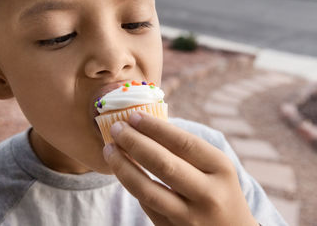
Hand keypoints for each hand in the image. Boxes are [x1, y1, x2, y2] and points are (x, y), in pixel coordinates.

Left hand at [103, 111, 257, 225]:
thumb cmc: (219, 191)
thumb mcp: (216, 168)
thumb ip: (187, 151)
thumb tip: (145, 125)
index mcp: (221, 169)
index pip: (183, 142)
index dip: (155, 128)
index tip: (133, 116)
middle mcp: (208, 194)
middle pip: (163, 164)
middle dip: (134, 143)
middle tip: (116, 129)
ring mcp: (191, 217)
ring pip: (147, 190)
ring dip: (123, 167)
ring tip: (109, 150)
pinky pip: (146, 206)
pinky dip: (132, 186)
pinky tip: (123, 171)